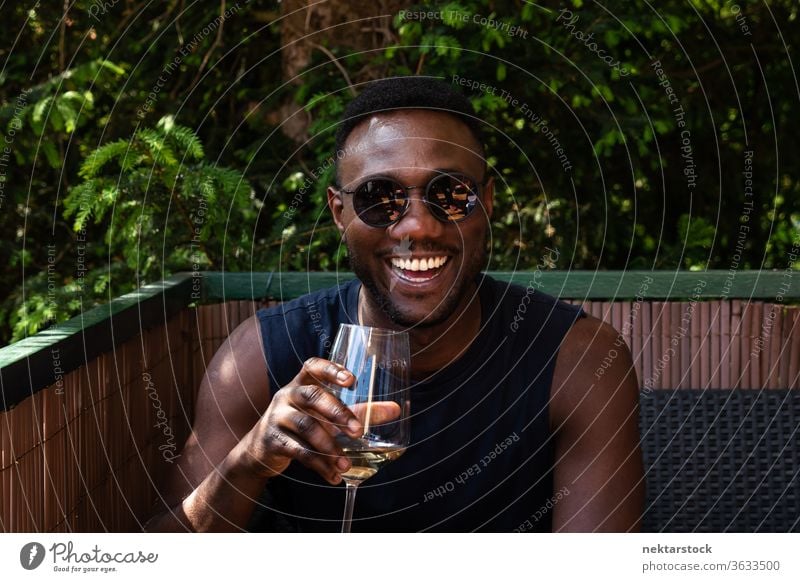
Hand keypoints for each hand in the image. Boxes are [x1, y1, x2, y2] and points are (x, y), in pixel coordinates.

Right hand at [237, 357, 366, 484]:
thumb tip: (396, 409)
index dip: (331, 370)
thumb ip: (360, 411)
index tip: (351, 380)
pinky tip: (333, 475)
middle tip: (358, 431)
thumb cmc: (302, 424)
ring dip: (329, 446)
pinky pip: (297, 451)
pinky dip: (318, 465)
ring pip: (305, 426)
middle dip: (337, 412)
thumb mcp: (327, 415)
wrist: (261, 450)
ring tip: (346, 463)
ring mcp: (278, 416)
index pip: (313, 366)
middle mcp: (288, 395)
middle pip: (312, 396)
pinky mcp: (273, 440)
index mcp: (302, 383)